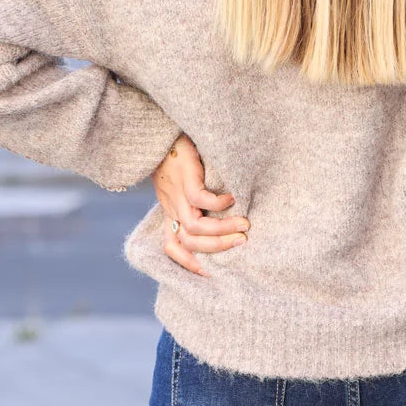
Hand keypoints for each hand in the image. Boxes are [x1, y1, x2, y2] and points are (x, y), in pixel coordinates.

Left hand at [151, 134, 248, 277]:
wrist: (161, 133)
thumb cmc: (177, 156)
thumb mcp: (180, 182)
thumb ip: (193, 197)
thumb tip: (224, 211)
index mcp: (169, 211)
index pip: (171, 246)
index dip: (188, 262)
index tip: (211, 272)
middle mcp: (171, 207)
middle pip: (189, 242)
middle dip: (218, 247)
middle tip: (242, 243)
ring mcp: (176, 195)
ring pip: (196, 227)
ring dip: (222, 229)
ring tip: (244, 224)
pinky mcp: (185, 179)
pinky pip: (201, 200)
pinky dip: (219, 203)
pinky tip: (234, 197)